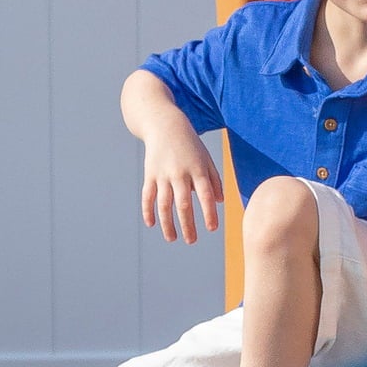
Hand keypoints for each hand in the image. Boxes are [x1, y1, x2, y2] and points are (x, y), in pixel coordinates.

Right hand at [140, 128, 222, 243]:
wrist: (165, 125)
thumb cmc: (190, 145)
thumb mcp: (206, 159)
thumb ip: (214, 180)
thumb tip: (219, 202)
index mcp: (198, 170)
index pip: (206, 196)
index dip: (209, 213)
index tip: (212, 228)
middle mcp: (180, 174)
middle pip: (184, 205)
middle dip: (188, 225)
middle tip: (192, 241)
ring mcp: (163, 175)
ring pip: (164, 204)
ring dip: (168, 224)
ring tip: (172, 239)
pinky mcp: (150, 174)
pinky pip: (148, 196)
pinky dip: (148, 211)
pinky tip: (151, 224)